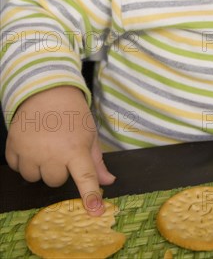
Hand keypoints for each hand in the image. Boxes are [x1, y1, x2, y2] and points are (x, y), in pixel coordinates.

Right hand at [5, 86, 115, 215]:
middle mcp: (52, 152)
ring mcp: (30, 150)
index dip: (90, 196)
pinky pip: (17, 167)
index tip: (95, 211)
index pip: (85, 177)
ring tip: (45, 146)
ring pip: (34, 177)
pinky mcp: (13, 146)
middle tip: (61, 149)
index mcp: (75, 148)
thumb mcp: (89, 133)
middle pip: (55, 181)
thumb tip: (108, 181)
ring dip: (40, 167)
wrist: (47, 91)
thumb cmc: (72, 113)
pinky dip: (23, 160)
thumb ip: (96, 160)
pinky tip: (31, 144)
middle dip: (59, 170)